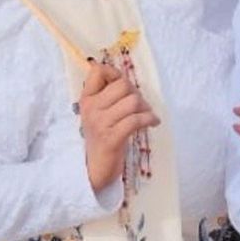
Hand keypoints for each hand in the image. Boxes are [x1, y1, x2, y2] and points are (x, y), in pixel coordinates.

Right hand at [79, 60, 158, 193]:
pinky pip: (136, 120)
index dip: (116, 73)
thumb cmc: (101, 138)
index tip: (125, 86)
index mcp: (87, 99)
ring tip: (146, 116)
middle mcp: (91, 108)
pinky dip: (149, 119)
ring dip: (145, 108)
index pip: (98, 71)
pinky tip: (152, 123)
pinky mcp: (112, 138)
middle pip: (122, 85)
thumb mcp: (99, 113)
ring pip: (132, 101)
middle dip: (137, 93)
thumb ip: (108, 96)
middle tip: (141, 106)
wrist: (94, 169)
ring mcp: (100, 123)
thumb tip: (125, 79)